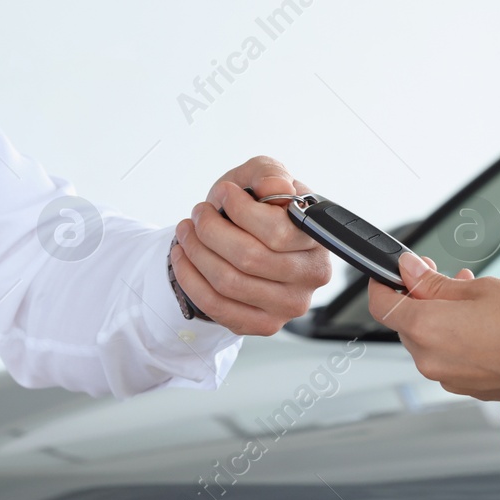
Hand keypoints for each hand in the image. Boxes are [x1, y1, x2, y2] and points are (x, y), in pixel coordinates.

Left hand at [171, 156, 332, 334]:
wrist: (248, 240)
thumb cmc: (258, 209)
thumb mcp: (263, 178)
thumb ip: (270, 173)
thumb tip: (276, 188)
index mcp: (317, 239)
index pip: (279, 232)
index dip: (243, 211)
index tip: (224, 193)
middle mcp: (311, 276)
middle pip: (249, 259)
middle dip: (211, 231)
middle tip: (198, 214)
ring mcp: (289, 306)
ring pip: (229, 282)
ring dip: (196, 252)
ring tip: (186, 232)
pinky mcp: (264, 325)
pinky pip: (217, 306)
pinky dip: (190, 278)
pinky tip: (182, 256)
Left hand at [368, 251, 499, 400]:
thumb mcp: (480, 288)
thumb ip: (434, 283)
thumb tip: (408, 270)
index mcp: (426, 329)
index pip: (382, 305)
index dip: (384, 283)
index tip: (395, 270)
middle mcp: (429, 359)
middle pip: (406, 323)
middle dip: (419, 298)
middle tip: (444, 275)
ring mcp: (446, 377)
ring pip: (427, 340)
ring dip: (440, 317)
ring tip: (471, 295)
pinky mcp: (465, 387)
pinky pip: (447, 357)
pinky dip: (455, 338)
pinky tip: (480, 322)